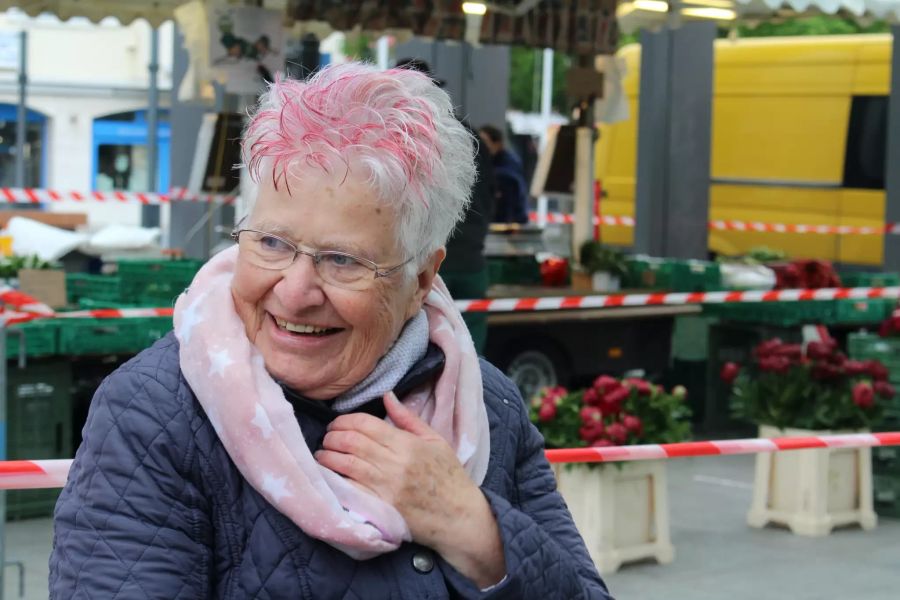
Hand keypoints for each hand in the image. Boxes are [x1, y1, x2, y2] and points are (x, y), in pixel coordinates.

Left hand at [315, 392, 504, 586]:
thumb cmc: (449, 476)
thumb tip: (387, 396)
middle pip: (351, 442)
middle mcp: (394, 463)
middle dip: (332, 436)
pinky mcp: (380, 507)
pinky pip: (349, 489)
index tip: (337, 424)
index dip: (344, 421)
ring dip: (327, 456)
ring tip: (322, 454)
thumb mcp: (435, 440)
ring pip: (345, 464)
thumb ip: (408, 418)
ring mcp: (385, 487)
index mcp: (407, 444)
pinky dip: (334, 479)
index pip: (365, 424)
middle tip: (327, 438)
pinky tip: (328, 474)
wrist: (459, 516)